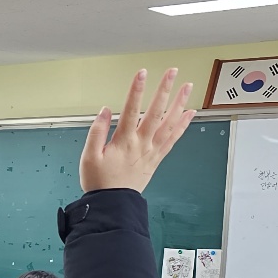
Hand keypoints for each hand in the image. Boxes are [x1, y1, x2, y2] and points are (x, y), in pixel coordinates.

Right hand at [79, 68, 194, 193]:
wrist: (113, 204)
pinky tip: (189, 113)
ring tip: (187, 86)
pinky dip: (183, 125)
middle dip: (164, 89)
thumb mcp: (88, 156)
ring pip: (170, 123)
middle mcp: (141, 143)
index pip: (131, 109)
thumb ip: (97, 131)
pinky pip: (174, 139)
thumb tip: (105, 111)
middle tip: (172, 72)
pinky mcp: (157, 158)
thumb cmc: (100, 182)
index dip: (136, 90)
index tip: (142, 73)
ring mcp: (152, 150)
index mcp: (123, 141)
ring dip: (180, 103)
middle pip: (156, 111)